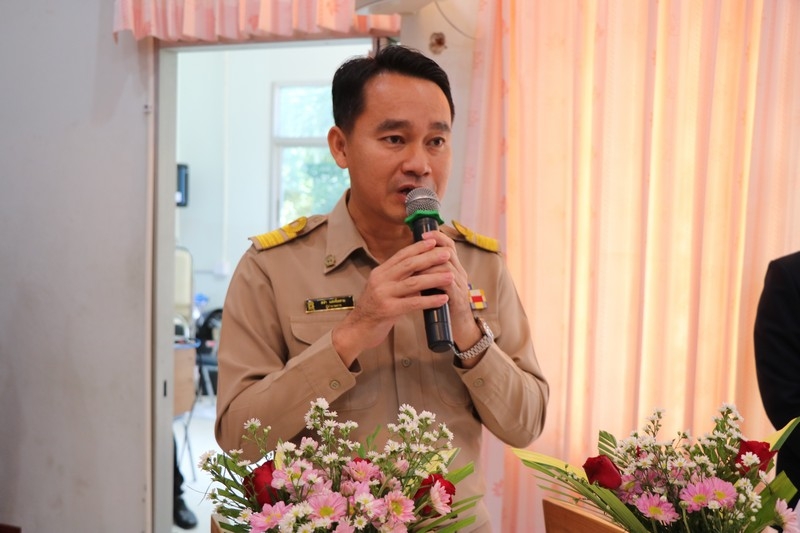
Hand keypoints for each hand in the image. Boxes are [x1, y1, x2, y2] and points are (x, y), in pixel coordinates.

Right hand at [331, 238, 453, 365]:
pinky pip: (413, 303)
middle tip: (447, 254)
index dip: (418, 247)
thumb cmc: (374, 309)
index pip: (401, 255)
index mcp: (380, 272)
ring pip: (413, 282)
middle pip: (408, 265)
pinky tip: (443, 299)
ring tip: (450, 275)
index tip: (434, 242)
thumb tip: (421, 270)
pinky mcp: (387, 310)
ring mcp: (383, 294)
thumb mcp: (384, 289)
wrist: (357, 329)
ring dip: (434, 278)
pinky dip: (429, 300)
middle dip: (430, 258)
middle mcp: (380, 280)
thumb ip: (398, 279)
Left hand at [416, 230, 483, 358]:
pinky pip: (447, 283)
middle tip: (418, 245)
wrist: (457, 329)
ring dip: (429, 264)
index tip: (423, 234)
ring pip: (446, 266)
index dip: (437, 237)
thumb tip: (411, 259)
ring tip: (415, 265)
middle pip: (448, 252)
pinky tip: (421, 280)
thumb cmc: (442, 306)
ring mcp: (461, 285)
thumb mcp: (435, 285)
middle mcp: (460, 273)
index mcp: (454, 268)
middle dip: (431, 248)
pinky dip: (433, 279)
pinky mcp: (458, 298)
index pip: (449, 245)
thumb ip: (428, 272)